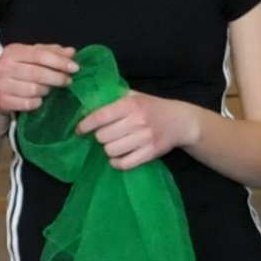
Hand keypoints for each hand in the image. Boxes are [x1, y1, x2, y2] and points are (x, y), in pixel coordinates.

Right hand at [0, 42, 78, 121]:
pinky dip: (38, 102)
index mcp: (12, 51)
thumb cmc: (18, 70)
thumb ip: (51, 53)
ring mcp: (1, 84)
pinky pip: (29, 103)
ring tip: (49, 89)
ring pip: (35, 90)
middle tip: (68, 81)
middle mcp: (4, 66)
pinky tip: (38, 99)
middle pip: (38, 73)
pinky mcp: (3, 101)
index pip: (39, 54)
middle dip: (58, 78)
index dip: (59, 61)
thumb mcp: (31, 57)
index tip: (75, 68)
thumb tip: (71, 52)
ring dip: (47, 90)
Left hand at [78, 92, 203, 171]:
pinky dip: (117, 162)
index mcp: (131, 104)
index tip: (80, 129)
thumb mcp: (134, 96)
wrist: (180, 121)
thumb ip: (112, 99)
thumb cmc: (152, 107)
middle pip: (103, 136)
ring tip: (113, 144)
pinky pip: (124, 163)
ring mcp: (145, 138)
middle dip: (100, 137)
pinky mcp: (150, 153)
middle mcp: (137, 121)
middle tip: (105, 135)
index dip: (86, 125)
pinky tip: (118, 157)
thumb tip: (85, 108)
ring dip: (108, 149)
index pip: (100, 116)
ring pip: (111, 150)